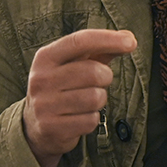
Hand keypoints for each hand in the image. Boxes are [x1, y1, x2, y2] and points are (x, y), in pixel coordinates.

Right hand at [23, 28, 136, 166]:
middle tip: (99, 83)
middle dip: (105, 77)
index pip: (80, 41)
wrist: (35, 125)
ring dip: (99, 100)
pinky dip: (92, 119)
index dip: (108, 39)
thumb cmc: (63, 87)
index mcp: (45, 57)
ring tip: (86, 101)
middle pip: (93, 72)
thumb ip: (99, 50)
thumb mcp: (74, 64)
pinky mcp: (51, 127)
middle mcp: (41, 79)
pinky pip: (91, 120)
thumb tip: (129, 38)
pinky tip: (79, 117)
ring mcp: (44, 105)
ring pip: (95, 98)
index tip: (131, 42)